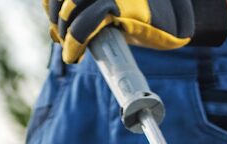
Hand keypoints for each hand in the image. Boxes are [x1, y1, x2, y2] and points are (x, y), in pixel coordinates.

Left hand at [47, 0, 223, 65]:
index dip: (50, 3)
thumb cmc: (143, 14)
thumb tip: (54, 31)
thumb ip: (87, 12)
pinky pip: (89, 22)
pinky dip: (75, 41)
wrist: (177, 19)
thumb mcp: (113, 7)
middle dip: (55, 18)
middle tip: (62, 38)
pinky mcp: (122, 5)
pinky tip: (73, 54)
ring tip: (70, 49)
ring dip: (64, 31)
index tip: (53, 21)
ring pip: (70, 7)